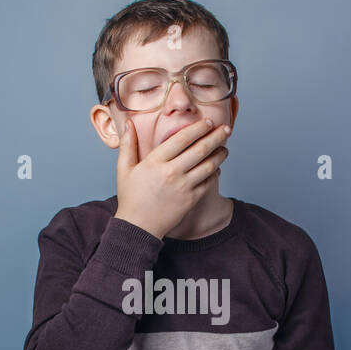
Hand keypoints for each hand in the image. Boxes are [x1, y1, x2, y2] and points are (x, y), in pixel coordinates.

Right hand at [114, 117, 230, 238]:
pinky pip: (208, 182)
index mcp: (155, 162)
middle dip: (217, 136)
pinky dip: (215, 173)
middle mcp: (171, 172)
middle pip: (200, 149)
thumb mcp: (124, 169)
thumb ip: (128, 144)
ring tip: (224, 147)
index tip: (208, 122)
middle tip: (226, 129)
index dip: (198, 128)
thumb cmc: (131, 197)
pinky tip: (217, 167)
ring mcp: (183, 187)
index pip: (182, 138)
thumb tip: (129, 123)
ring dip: (220, 154)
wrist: (138, 227)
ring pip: (209, 165)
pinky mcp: (191, 200)